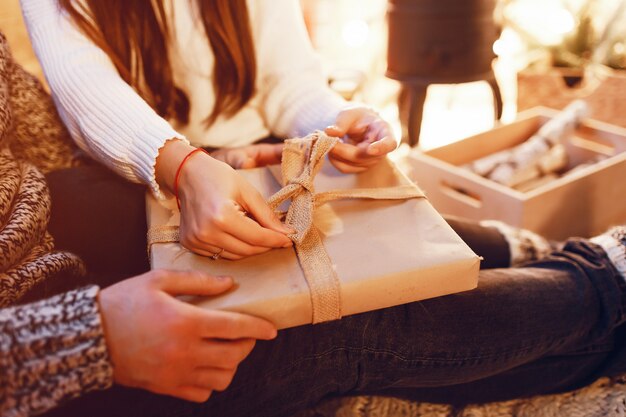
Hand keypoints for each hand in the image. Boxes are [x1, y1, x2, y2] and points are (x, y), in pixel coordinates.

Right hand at [98, 270, 276, 401]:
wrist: (89, 336)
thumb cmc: (124, 303)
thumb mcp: (159, 280)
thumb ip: (197, 282)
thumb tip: (229, 285)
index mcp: (186, 322)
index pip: (235, 328)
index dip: (258, 328)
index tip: (272, 329)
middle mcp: (185, 352)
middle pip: (234, 355)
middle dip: (247, 345)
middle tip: (245, 334)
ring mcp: (175, 373)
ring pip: (222, 378)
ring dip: (231, 365)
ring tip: (226, 351)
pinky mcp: (165, 388)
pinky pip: (201, 394)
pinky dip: (211, 383)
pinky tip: (206, 366)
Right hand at [155, 140, 292, 259]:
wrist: (188, 174)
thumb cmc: (219, 177)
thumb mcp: (248, 191)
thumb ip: (267, 215)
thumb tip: (287, 233)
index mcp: (222, 216)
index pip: (257, 237)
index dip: (276, 240)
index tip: (289, 239)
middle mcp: (206, 232)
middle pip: (247, 250)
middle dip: (266, 245)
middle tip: (278, 237)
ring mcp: (196, 241)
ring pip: (235, 256)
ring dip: (250, 248)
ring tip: (258, 234)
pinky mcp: (190, 244)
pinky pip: (220, 254)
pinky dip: (233, 248)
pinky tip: (238, 235)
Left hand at [325, 106, 397, 172]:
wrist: (357, 125)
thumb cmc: (357, 117)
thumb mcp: (350, 113)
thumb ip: (341, 122)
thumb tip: (330, 132)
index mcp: (384, 131)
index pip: (389, 143)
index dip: (381, 148)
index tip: (370, 150)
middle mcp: (381, 150)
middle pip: (364, 156)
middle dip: (344, 149)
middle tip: (328, 139)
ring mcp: (371, 161)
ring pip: (353, 164)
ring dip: (337, 154)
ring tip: (330, 141)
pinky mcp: (360, 167)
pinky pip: (345, 168)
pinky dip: (335, 160)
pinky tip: (332, 150)